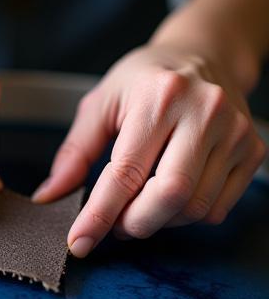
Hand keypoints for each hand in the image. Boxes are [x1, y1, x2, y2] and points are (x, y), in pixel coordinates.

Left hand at [32, 45, 266, 256]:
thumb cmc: (145, 81)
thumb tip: (50, 195)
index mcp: (159, 96)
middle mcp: (204, 111)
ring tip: (138, 206)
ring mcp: (235, 132)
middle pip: (170, 196)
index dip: (99, 215)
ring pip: (194, 208)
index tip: (79, 242)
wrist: (204, 56)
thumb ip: (74, 151)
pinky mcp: (252, 151)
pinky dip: (184, 217)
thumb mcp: (101, 104)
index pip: (126, 172)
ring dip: (158, 221)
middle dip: (134, 224)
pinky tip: (168, 197)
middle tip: (114, 225)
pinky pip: (216, 208)